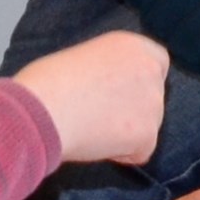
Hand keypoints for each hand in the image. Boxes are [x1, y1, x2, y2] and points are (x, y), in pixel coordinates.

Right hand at [10, 31, 170, 166]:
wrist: (42, 108)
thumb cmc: (47, 82)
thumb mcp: (84, 57)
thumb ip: (108, 70)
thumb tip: (109, 90)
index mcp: (131, 45)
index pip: (157, 63)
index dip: (139, 82)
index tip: (119, 94)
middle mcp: (149, 69)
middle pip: (153, 96)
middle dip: (133, 109)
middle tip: (98, 116)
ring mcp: (152, 102)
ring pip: (148, 125)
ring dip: (126, 133)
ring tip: (91, 128)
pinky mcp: (148, 134)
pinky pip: (141, 152)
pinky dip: (122, 154)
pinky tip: (96, 142)